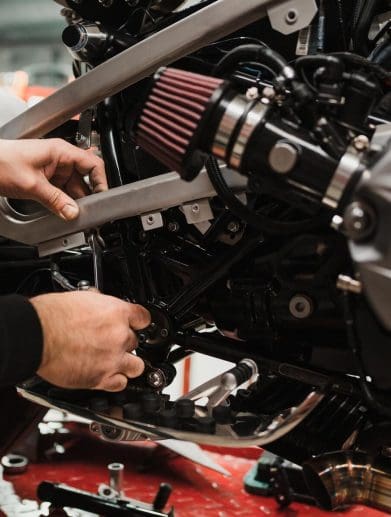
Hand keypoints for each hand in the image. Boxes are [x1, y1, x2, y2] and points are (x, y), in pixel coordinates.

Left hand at [0, 138, 106, 219]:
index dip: (101, 181)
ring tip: (74, 214)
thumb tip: (73, 212)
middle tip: (87, 212)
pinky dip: (63, 202)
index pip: (93, 164)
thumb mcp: (32, 185)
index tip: (102, 198)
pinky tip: (63, 211)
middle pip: (84, 179)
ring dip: (74, 201)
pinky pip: (61, 192)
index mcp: (60, 151)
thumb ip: (56, 201)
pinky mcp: (44, 180)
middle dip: (87, 196)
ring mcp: (52, 170)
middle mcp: (59, 159)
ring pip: (72, 188)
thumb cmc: (0, 161)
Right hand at [30, 292, 150, 390]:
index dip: (139, 322)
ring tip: (117, 362)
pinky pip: (120, 384)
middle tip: (111, 343)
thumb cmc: (51, 315)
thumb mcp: (82, 298)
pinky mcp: (100, 379)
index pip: (144, 318)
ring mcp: (112, 359)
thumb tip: (101, 306)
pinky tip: (108, 375)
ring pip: (137, 366)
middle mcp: (119, 336)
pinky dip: (115, 381)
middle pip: (136, 342)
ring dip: (128, 364)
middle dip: (124, 343)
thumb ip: (100, 305)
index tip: (137, 325)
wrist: (36, 334)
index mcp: (117, 313)